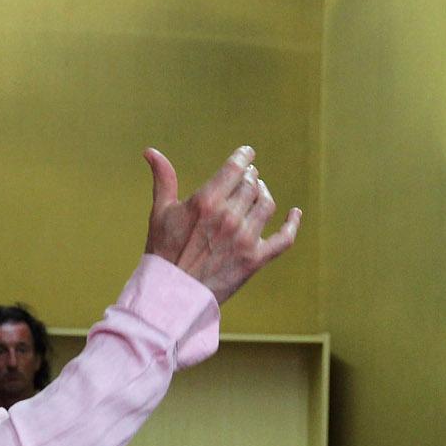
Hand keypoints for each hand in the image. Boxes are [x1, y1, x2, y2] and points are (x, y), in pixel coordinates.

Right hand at [144, 145, 299, 304]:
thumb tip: (150, 151)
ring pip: (266, 205)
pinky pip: (284, 238)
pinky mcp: (255, 260)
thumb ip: (163, 179)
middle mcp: (229, 217)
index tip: (247, 153)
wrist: (172, 294)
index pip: (235, 168)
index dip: (244, 156)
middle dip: (250, 177)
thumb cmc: (163, 252)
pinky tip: (294, 214)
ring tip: (259, 192)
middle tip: (248, 177)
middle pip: (251, 185)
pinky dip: (292, 224)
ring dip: (264, 194)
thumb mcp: (160, 212)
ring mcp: (245, 239)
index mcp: (206, 202)